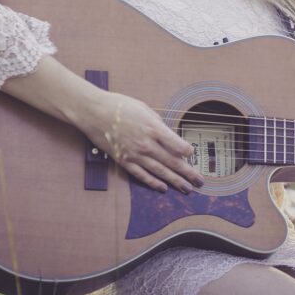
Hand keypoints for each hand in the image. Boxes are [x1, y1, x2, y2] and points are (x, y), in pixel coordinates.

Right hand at [76, 91, 204, 193]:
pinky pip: (142, 175)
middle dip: (188, 173)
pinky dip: (154, 183)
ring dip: (175, 181)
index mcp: (154, 128)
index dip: (188, 152)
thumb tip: (168, 134)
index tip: (193, 154)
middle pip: (173, 162)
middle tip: (200, 181)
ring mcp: (135, 155)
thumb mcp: (144, 108)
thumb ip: (158, 123)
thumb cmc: (120, 106)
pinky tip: (163, 188)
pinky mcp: (124, 162)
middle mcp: (147, 144)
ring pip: (160, 172)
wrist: (94, 113)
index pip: (178, 145)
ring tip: (187, 188)